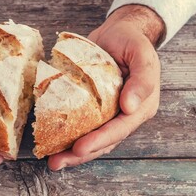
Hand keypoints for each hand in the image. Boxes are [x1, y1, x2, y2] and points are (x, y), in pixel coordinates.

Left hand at [48, 5, 164, 169]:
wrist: (119, 32)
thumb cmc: (131, 40)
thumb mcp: (141, 53)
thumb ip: (142, 79)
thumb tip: (130, 107)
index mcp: (142, 105)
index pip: (120, 128)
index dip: (100, 140)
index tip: (80, 148)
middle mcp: (126, 114)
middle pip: (105, 141)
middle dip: (81, 154)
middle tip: (58, 162)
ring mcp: (110, 113)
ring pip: (93, 138)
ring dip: (73, 153)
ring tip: (53, 162)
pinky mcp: (95, 108)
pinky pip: (83, 125)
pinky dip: (69, 136)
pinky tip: (53, 143)